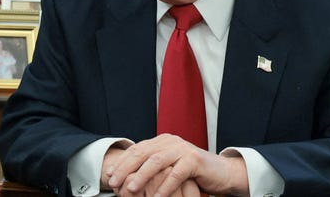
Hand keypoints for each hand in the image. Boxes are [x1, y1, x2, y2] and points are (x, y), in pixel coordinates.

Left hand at [104, 134, 248, 196]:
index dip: (121, 162)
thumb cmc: (192, 173)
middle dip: (125, 168)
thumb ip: (152, 167)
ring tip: (130, 189)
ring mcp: (183, 149)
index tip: (108, 175)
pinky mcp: (194, 159)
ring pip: (157, 161)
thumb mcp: (169, 167)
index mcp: (162, 141)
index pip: (136, 149)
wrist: (221, 173)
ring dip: (141, 176)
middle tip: (113, 183)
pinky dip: (165, 186)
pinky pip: (177, 174)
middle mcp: (170, 141)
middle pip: (142, 153)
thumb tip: (126, 178)